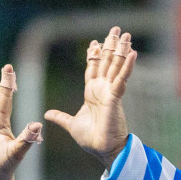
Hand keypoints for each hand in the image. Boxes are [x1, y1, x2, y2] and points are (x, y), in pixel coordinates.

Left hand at [45, 26, 134, 167]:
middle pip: (107, 62)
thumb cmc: (90, 139)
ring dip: (121, 50)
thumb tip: (48, 114)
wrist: (101, 150)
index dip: (94, 54)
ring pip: (116, 66)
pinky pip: (122, 78)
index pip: (93, 68)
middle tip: (116, 29)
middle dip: (111, 45)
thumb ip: (61, 117)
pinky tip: (133, 53)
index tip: (94, 42)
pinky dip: (128, 66)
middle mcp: (103, 89)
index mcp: (92, 93)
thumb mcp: (71, 124)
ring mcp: (110, 92)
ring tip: (126, 35)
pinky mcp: (116, 98)